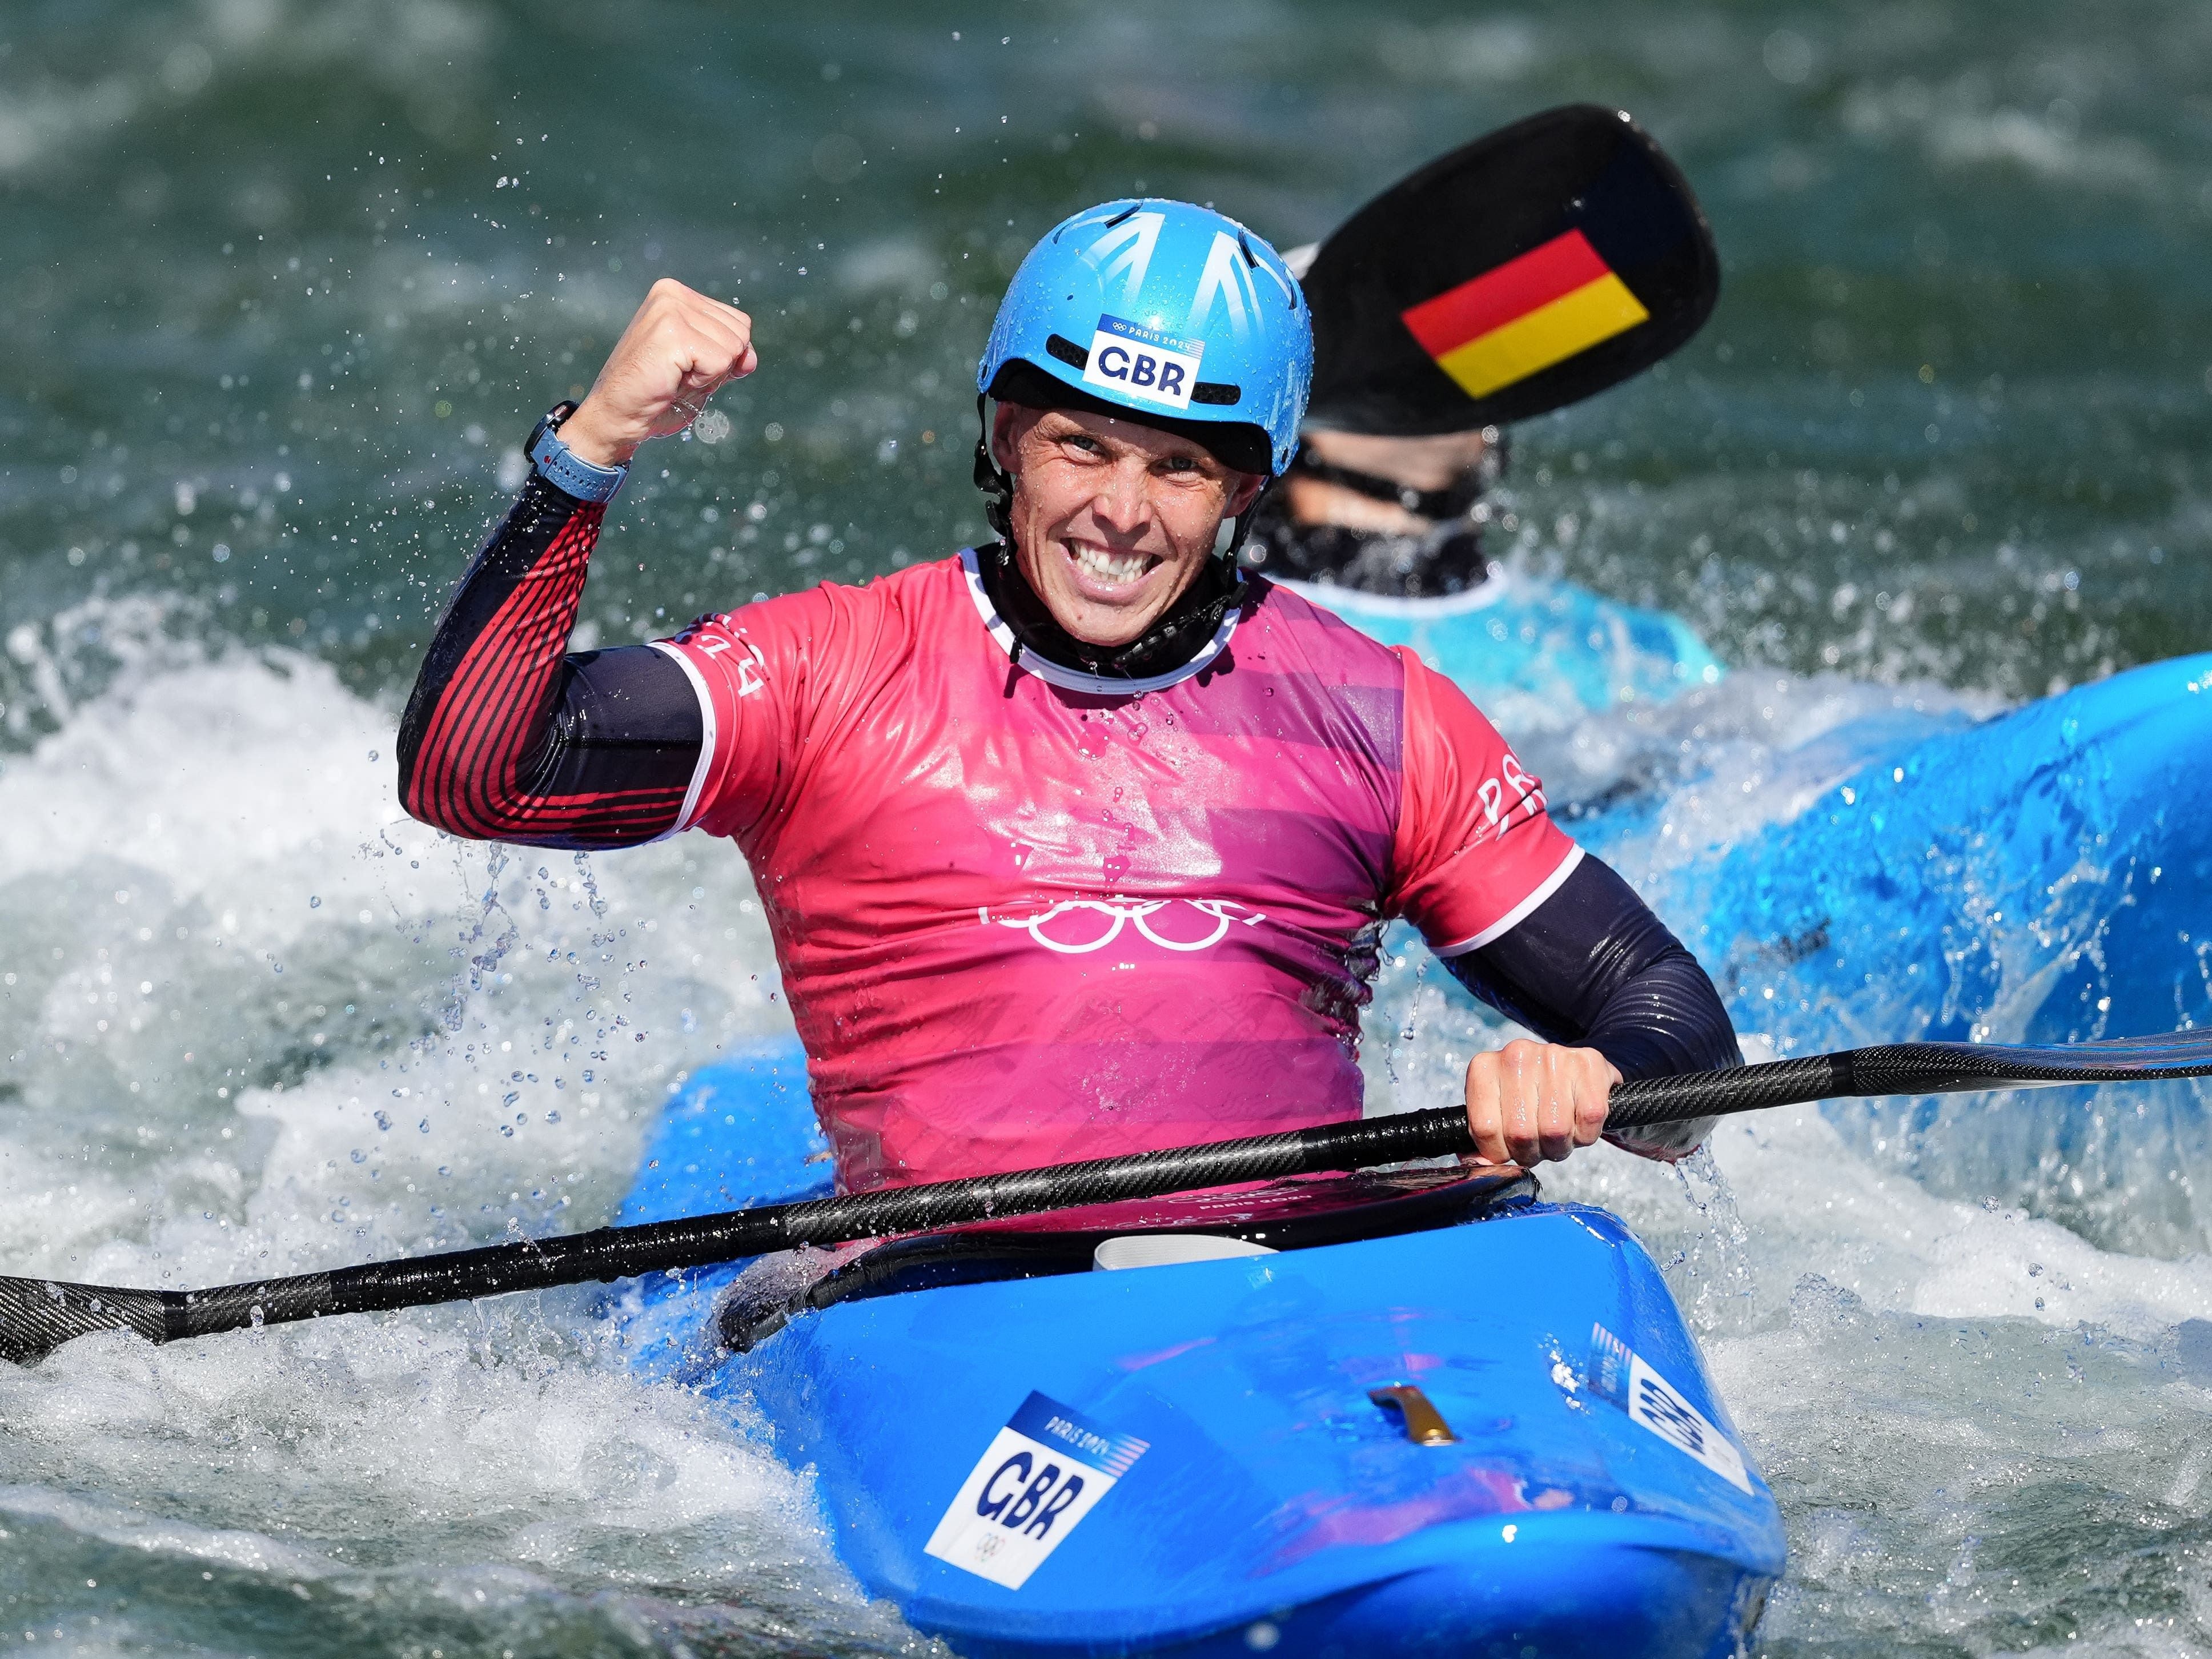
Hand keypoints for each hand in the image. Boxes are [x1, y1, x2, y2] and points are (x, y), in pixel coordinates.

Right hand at [560, 278, 757, 466]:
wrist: (616, 416)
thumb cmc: (656, 395)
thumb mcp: (702, 370)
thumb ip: (729, 357)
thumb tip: (750, 357)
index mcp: (678, 295)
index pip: (739, 323)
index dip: (723, 357)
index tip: (686, 366)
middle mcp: (673, 293)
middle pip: (740, 333)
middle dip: (718, 365)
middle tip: (679, 374)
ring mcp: (670, 309)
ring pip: (733, 348)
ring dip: (709, 374)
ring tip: (674, 376)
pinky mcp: (671, 331)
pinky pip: (720, 362)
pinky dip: (702, 381)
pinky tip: (672, 380)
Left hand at [1463, 1039, 1619, 1167]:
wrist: (1574, 1068)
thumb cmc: (1531, 1095)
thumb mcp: (1498, 1109)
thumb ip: (1484, 1137)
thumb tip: (1476, 1164)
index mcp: (1484, 1067)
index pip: (1485, 1128)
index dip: (1499, 1152)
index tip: (1508, 1151)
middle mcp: (1516, 1055)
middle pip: (1521, 1134)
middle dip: (1532, 1152)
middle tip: (1538, 1145)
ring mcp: (1553, 1056)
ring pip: (1555, 1131)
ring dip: (1559, 1146)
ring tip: (1558, 1135)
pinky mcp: (1588, 1063)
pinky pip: (1588, 1120)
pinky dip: (1585, 1134)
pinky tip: (1578, 1122)